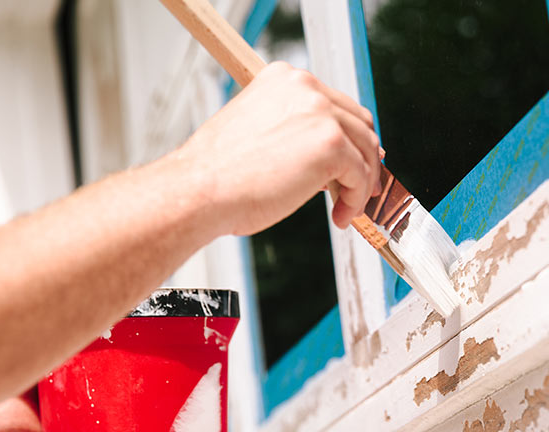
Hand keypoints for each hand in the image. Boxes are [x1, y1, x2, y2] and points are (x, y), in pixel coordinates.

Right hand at [178, 61, 381, 233]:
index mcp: (284, 80)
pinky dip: (355, 200)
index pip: (334, 106)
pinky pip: (360, 175)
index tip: (352, 162)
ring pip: (365, 150)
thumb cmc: (218, 177)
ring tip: (346, 210)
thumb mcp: (256, 138)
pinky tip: (340, 217)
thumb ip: (290, 136)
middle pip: (358, 123)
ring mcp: (320, 113)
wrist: (200, 191)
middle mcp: (305, 87)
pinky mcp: (330, 144)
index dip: (348, 137)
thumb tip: (322, 161)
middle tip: (360, 187)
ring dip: (361, 184)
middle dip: (364, 159)